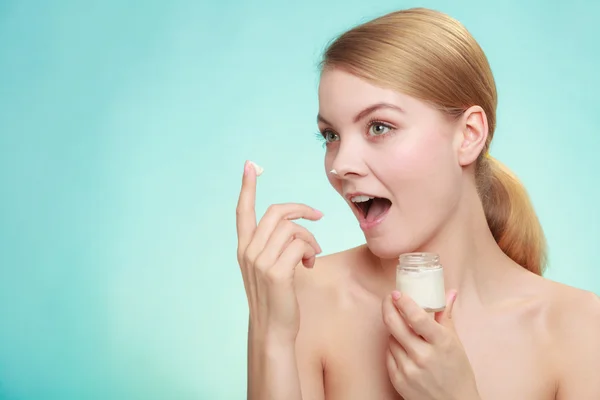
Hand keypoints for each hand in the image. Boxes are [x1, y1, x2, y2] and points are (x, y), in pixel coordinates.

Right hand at [236, 161, 322, 341]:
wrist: (272, 329)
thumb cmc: (275, 298)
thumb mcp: (267, 268)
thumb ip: (273, 246)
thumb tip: (295, 227)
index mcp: (244, 247)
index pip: (242, 210)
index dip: (247, 187)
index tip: (250, 166)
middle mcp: (248, 251)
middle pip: (277, 212)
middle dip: (301, 210)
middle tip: (317, 217)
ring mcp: (260, 261)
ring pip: (292, 228)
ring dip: (310, 238)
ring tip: (312, 255)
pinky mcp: (276, 272)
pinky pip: (300, 245)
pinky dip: (311, 250)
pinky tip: (310, 264)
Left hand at [382, 290, 480, 399]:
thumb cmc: (457, 373)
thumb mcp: (455, 343)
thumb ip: (447, 316)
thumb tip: (450, 292)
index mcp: (441, 343)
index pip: (417, 318)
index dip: (404, 303)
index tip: (397, 293)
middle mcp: (423, 356)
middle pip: (394, 325)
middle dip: (388, 307)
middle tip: (389, 299)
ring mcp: (409, 369)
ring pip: (390, 338)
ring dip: (394, 330)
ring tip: (404, 329)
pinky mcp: (398, 380)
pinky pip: (388, 355)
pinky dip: (394, 347)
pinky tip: (403, 347)